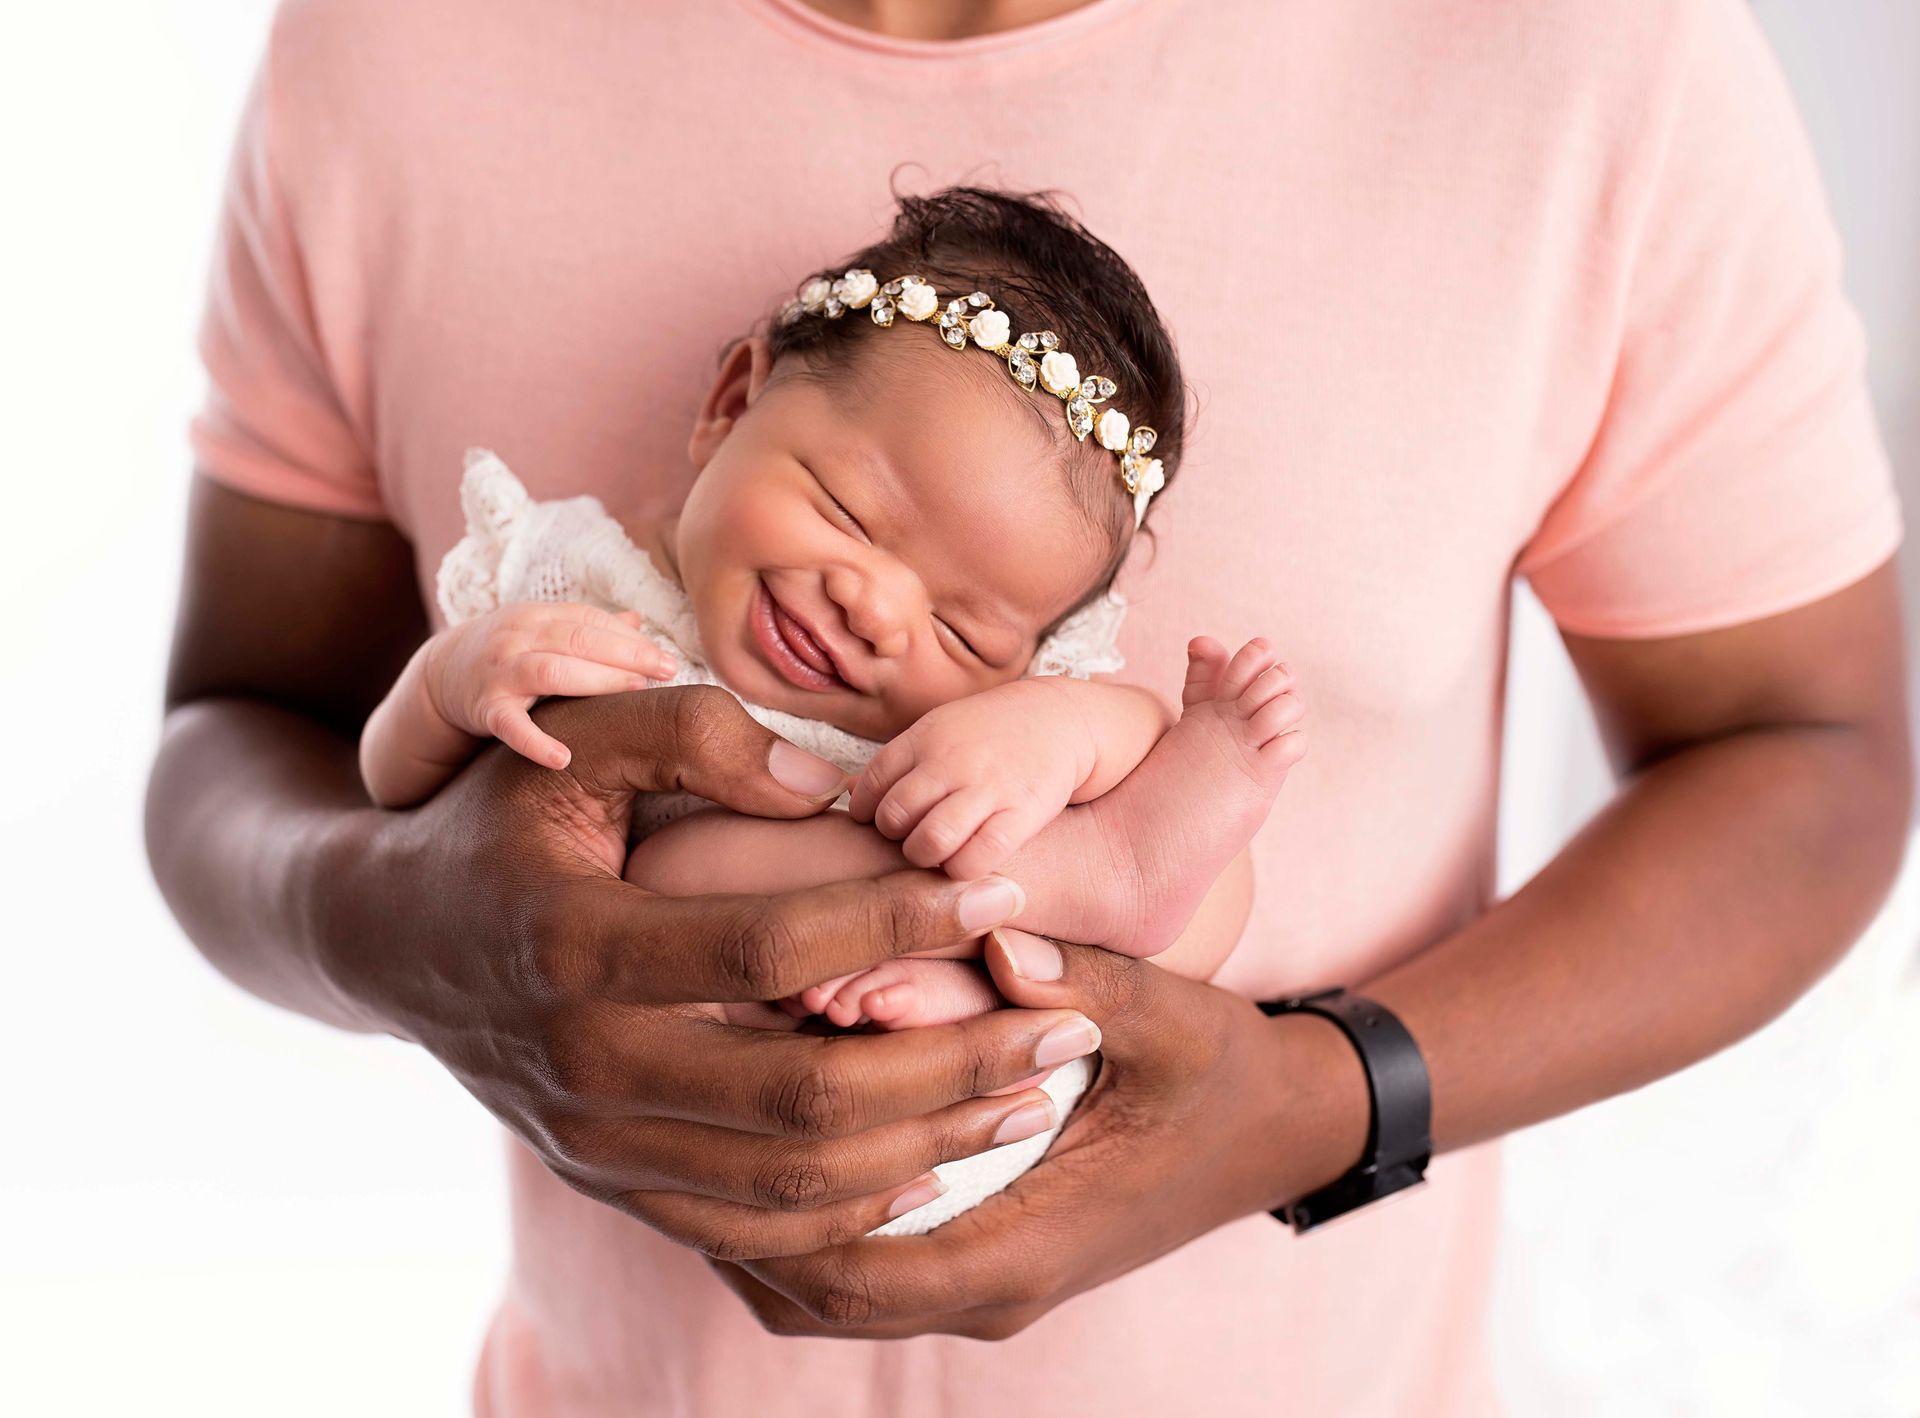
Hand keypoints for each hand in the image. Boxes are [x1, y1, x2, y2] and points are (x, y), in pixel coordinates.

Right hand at [318, 686, 1103, 1257]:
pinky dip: (850, 1208)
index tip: (1005, 890)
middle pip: (805, 1094)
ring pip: (789, 1180)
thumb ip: (690, 734)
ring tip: (1036, 1094)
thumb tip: (825, 787)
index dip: (899, 922)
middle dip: (956, 1062)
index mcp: (576, 947)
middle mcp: (584, 1067)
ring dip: (929, 1140)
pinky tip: (935, 1160)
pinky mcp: (609, 1181)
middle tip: (1069, 1025)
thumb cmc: (499, 819)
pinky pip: (746, 1226)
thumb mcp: (567, 740)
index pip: (771, 947)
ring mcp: (595, 1143)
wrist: (387, 937)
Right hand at [422, 602, 675, 768]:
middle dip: (626, 655)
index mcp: (538, 617)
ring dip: (596, 681)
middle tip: (666, 672)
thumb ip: (587, 628)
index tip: (665, 659)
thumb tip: (638, 622)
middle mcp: (518, 637)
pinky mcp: (484, 709)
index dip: (630, 639)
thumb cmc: (507, 653)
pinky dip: (535, 742)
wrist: (440, 674)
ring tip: (635, 694)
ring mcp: (500, 672)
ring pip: (550, 671)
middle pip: (577, 640)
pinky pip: (510, 726)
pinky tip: (564, 758)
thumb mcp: (541, 631)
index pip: (590, 621)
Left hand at [709, 929, 1369, 1336]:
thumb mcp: (1172, 1018)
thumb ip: (1087, 982)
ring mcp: (986, 1283)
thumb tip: (998, 938)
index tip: (704, 1117)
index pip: (856, 1272)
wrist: (1277, 1130)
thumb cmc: (1222, 1075)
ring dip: (758, 1226)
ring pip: (827, 1295)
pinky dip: (802, 1226)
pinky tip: (769, 1131)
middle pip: (816, 1297)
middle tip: (669, 1117)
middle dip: (733, 1220)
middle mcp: (993, 1287)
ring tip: (698, 1122)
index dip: (765, 1206)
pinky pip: (862, 1272)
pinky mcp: (983, 1259)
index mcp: (1026, 1246)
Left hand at [850, 678, 1093, 879]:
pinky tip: (969, 862)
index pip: (871, 785)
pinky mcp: (1022, 812)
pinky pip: (976, 858)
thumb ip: (898, 763)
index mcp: (924, 738)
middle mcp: (950, 760)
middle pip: (894, 817)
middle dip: (896, 839)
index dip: (869, 813)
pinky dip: (963, 870)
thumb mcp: (939, 729)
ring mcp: (987, 786)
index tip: (881, 824)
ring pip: (930, 842)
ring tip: (938, 855)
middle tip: (912, 841)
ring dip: (926, 858)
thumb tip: (849, 794)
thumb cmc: (991, 733)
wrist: (1061, 719)